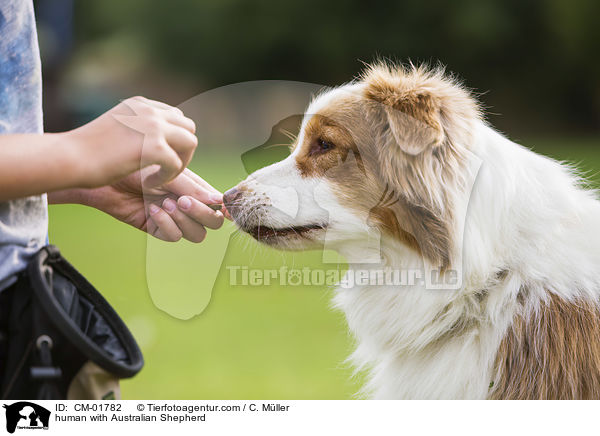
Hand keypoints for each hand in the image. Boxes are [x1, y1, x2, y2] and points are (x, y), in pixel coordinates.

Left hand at [51, 168, 225, 241]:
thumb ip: (194, 188)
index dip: (219, 206)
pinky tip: (152, 209)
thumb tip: (219, 201)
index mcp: (194, 187)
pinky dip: (166, 224)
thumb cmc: (136, 165)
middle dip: (202, 213)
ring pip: (197, 234)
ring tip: (166, 203)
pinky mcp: (157, 228)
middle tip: (183, 200)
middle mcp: (187, 204)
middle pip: (212, 222)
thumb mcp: (169, 172)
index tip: (213, 202)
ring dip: (184, 220)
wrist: (103, 174)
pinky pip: (174, 236)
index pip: (217, 203)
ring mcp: (173, 217)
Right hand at [64, 96, 197, 188]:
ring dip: (180, 162)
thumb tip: (156, 137)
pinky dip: (167, 177)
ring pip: (190, 142)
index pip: (175, 116)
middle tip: (166, 168)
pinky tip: (150, 183)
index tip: (160, 158)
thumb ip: (136, 127)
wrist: (69, 158)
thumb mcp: (116, 129)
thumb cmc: (85, 150)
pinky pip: (176, 164)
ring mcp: (153, 127)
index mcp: (140, 104)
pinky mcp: (155, 147)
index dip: (173, 139)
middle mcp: (149, 110)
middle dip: (182, 150)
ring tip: (161, 176)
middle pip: (188, 127)